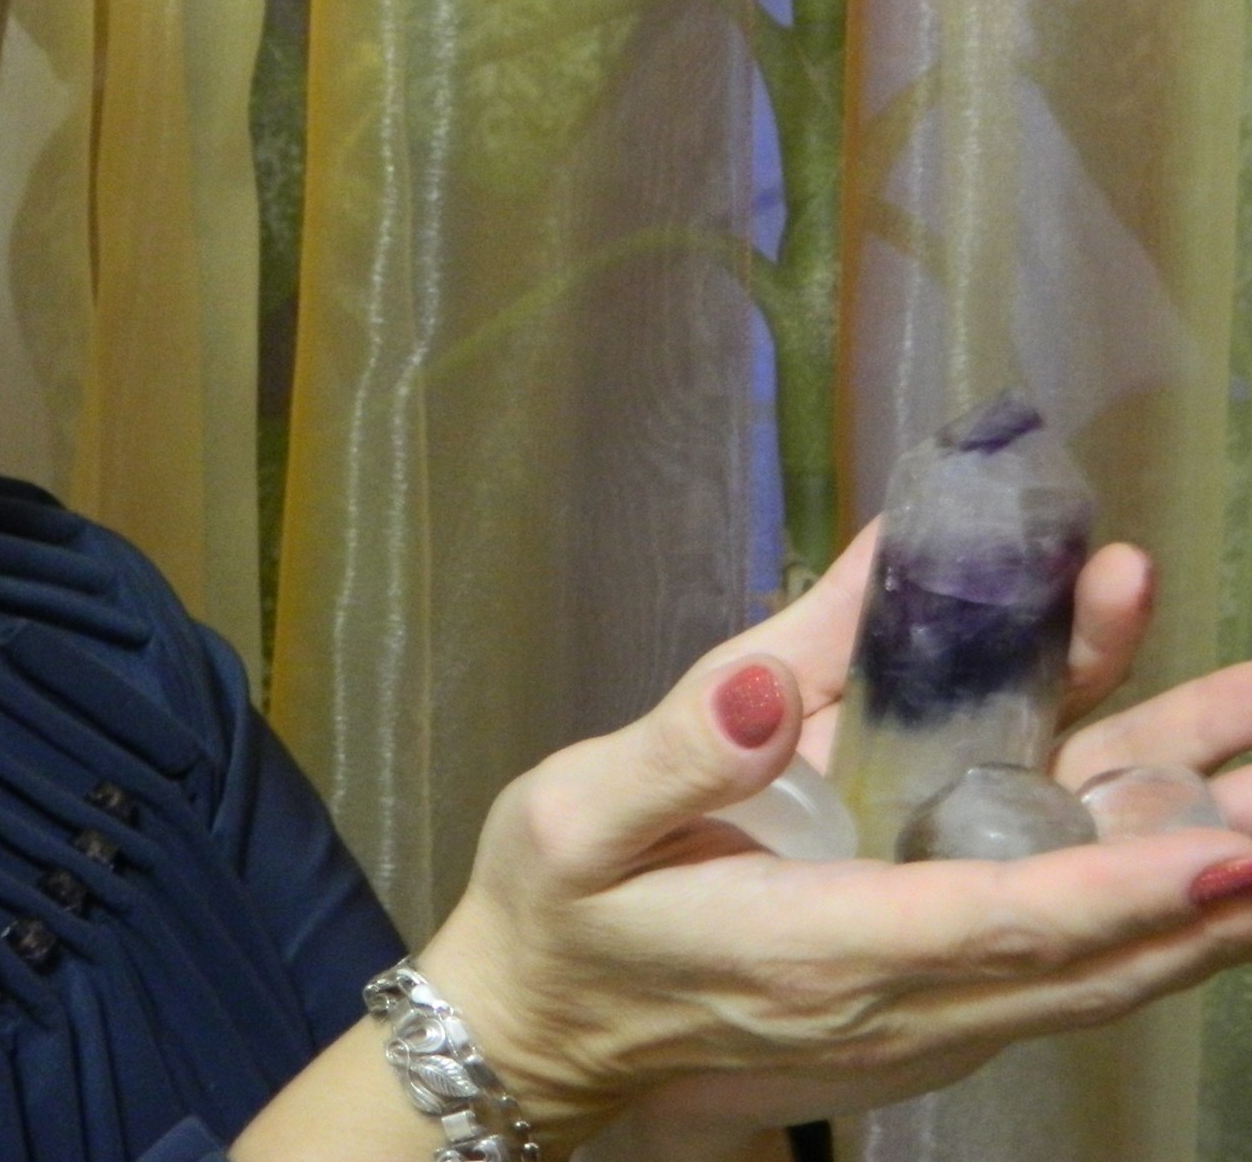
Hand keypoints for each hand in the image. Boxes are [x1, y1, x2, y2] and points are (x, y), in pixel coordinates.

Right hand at [411, 530, 1251, 1151]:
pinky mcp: (931, 1009)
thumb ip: (673, 751)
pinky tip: (1204, 835)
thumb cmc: (554, 913)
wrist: (537, 1034)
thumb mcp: (574, 818)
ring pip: (1100, 960)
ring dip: (1205, 875)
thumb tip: (763, 684)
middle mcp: (897, 1000)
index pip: (1000, 924)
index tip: (1231, 848)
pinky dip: (1153, 907)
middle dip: (1219, 867)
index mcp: (814, 948)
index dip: (1125, 887)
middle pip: (1095, 947)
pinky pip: (1068, 967)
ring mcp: (925, 1017)